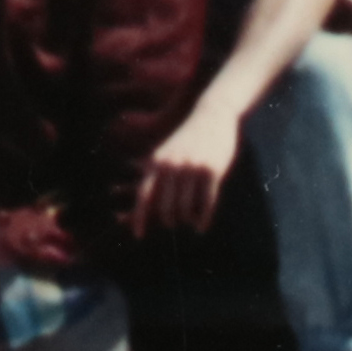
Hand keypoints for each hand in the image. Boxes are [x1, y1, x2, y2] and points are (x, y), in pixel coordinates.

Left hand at [136, 123, 233, 244]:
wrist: (212, 115)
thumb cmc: (187, 140)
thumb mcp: (166, 153)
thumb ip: (154, 174)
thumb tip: (145, 202)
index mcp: (156, 162)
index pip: (143, 196)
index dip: (139, 218)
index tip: (138, 235)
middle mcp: (172, 166)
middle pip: (166, 209)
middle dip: (170, 221)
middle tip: (175, 223)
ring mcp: (192, 168)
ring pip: (186, 209)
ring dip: (187, 220)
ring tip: (190, 222)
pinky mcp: (212, 171)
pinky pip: (206, 204)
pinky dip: (202, 220)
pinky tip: (201, 227)